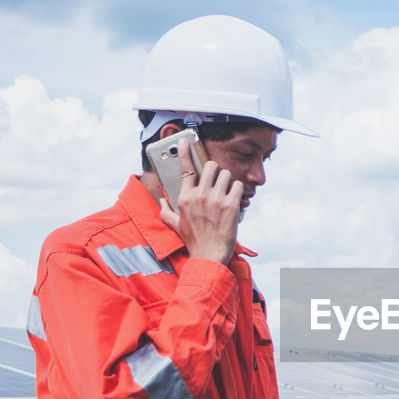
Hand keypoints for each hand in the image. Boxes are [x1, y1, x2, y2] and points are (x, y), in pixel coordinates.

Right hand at [159, 138, 241, 264]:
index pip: (186, 170)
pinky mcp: (231, 205)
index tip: (185, 142)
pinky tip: (234, 198)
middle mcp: (199, 196)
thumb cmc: (193, 241)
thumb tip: (161, 201)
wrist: (209, 256)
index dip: (184, 153)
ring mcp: (216, 199)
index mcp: (185, 198)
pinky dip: (238, 189)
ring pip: (225, 174)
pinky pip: (238, 185)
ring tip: (225, 192)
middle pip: (210, 166)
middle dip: (214, 170)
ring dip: (227, 180)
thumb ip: (165, 211)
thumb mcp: (174, 225)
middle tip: (216, 180)